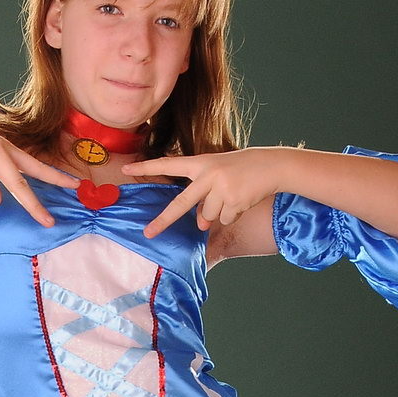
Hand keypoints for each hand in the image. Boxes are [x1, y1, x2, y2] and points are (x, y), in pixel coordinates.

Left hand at [121, 149, 284, 238]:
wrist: (272, 165)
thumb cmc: (242, 169)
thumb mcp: (218, 176)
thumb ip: (205, 197)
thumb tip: (201, 224)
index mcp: (200, 162)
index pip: (168, 163)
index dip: (146, 167)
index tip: (125, 168)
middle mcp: (208, 174)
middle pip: (181, 203)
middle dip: (164, 220)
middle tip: (148, 234)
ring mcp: (221, 187)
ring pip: (209, 215)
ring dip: (220, 212)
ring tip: (233, 195)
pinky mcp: (234, 201)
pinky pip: (225, 219)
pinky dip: (233, 214)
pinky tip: (242, 200)